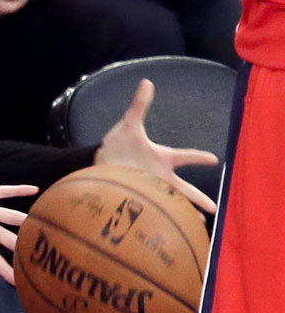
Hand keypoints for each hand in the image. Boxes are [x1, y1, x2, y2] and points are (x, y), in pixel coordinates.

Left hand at [95, 78, 218, 212]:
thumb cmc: (115, 145)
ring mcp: (149, 189)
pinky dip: (161, 218)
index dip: (198, 157)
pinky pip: (154, 209)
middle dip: (198, 199)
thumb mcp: (128, 125)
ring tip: (197, 225)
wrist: (96, 164)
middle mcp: (159, 176)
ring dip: (183, 213)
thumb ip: (139, 105)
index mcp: (161, 158)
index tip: (214, 159)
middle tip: (215, 209)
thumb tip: (147, 81)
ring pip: (171, 203)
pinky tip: (168, 231)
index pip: (184, 156)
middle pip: (184, 190)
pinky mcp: (138, 198)